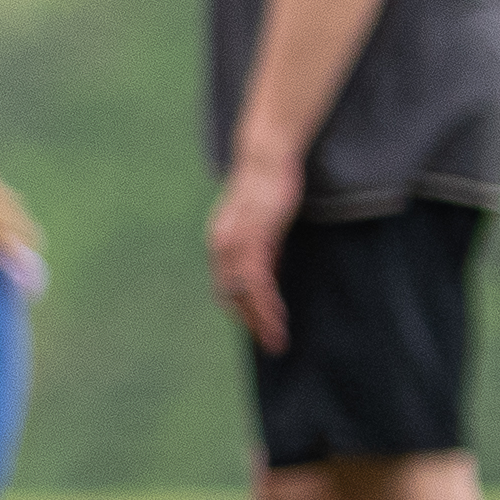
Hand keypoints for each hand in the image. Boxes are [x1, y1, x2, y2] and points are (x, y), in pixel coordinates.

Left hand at [204, 153, 297, 352]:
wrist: (268, 158)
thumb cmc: (269, 187)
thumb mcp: (264, 226)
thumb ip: (264, 249)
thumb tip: (270, 269)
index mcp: (221, 242)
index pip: (226, 286)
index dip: (242, 310)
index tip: (260, 327)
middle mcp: (221, 245)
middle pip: (229, 296)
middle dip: (250, 322)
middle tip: (269, 342)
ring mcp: (234, 244)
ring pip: (242, 294)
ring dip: (260, 320)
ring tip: (276, 339)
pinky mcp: (252, 239)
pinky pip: (256, 281)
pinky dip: (265, 302)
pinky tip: (277, 316)